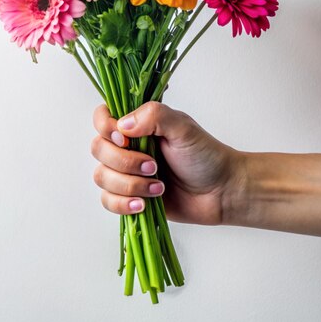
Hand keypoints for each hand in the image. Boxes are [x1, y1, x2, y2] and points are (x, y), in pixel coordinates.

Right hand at [91, 101, 241, 224]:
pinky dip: (123, 204)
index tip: (125, 139)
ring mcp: (127, 172)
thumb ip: (154, 116)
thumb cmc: (206, 156)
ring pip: (102, 177)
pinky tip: (144, 204)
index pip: (102, 117)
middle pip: (98, 149)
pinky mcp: (130, 196)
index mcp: (138, 124)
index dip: (106, 128)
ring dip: (129, 185)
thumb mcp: (184, 128)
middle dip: (124, 162)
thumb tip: (122, 125)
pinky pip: (108, 201)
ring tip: (159, 187)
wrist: (221, 192)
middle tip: (154, 166)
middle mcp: (128, 146)